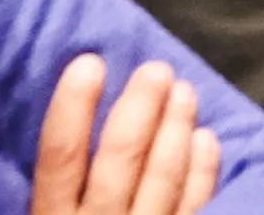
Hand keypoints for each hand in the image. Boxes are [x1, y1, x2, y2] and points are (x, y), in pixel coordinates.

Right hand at [31, 55, 221, 214]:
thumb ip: (58, 181)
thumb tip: (72, 113)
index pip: (60, 157)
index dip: (73, 107)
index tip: (90, 63)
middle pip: (120, 158)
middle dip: (140, 108)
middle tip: (156, 70)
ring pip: (162, 178)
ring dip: (175, 128)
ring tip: (184, 91)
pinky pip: (195, 205)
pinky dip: (202, 170)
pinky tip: (205, 139)